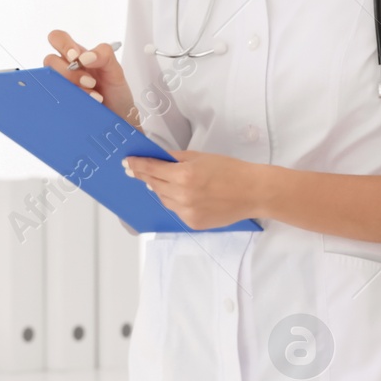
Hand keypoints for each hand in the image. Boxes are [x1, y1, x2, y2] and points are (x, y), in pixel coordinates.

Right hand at [44, 30, 136, 127]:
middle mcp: (66, 68)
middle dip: (69, 71)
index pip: (58, 38)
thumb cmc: (115, 91)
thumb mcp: (116, 70)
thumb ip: (105, 55)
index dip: (63, 45)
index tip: (76, 58)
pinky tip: (87, 103)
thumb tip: (86, 56)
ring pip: (51, 79)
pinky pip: (54, 96)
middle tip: (90, 81)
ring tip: (94, 96)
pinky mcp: (60, 100)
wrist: (119, 117)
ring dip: (72, 86)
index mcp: (78, 55)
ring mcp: (62, 84)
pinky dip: (71, 99)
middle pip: (50, 60)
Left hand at [123, 150, 264, 229]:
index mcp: (184, 175)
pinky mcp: (193, 223)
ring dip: (162, 191)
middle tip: (138, 172)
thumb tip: (158, 159)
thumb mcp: (201, 157)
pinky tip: (188, 196)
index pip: (151, 169)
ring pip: (164, 200)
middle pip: (154, 186)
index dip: (137, 165)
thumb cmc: (231, 170)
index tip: (127, 163)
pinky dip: (177, 203)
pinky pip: (177, 211)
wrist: (253, 192)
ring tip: (172, 183)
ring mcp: (187, 212)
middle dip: (146, 177)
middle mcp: (182, 195)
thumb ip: (176, 158)